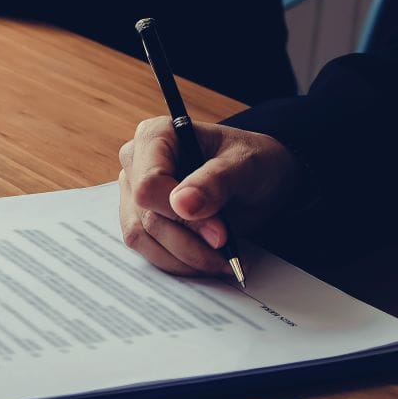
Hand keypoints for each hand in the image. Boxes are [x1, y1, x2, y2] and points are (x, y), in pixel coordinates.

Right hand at [116, 118, 300, 277]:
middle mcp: (137, 163)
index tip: (220, 232)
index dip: (180, 214)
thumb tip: (182, 204)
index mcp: (156, 137)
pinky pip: (145, 249)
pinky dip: (176, 261)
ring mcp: (134, 193)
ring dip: (182, 257)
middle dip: (188, 241)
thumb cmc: (254, 162)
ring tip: (219, 260)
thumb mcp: (246, 165)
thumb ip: (215, 181)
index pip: (148, 184)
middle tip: (226, 249)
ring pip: (141, 236)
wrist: (263, 181)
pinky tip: (205, 259)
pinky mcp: (140, 218)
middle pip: (145, 214)